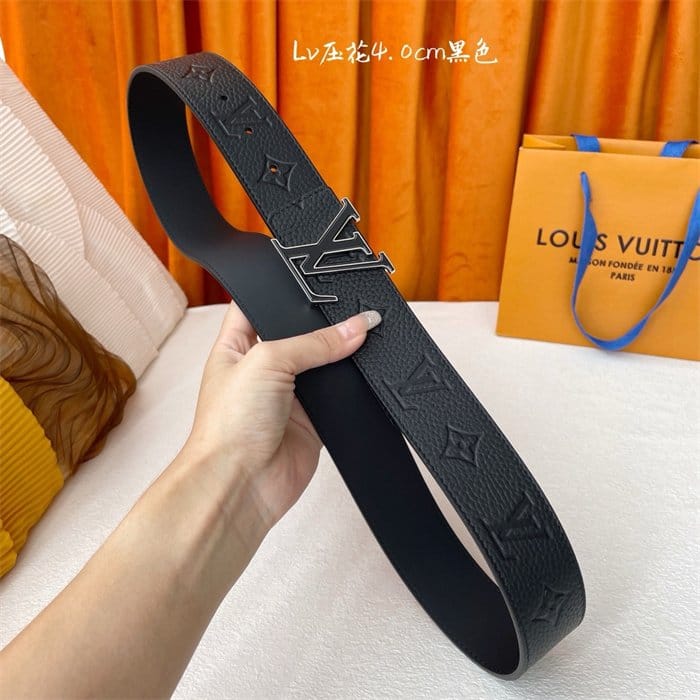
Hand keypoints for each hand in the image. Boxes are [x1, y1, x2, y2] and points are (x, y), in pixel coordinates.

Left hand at [183, 301, 381, 528]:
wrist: (240, 483)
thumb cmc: (228, 426)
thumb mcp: (267, 362)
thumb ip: (314, 342)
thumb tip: (355, 326)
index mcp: (237, 347)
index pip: (258, 306)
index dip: (281, 292)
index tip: (311, 280)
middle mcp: (262, 368)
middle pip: (299, 334)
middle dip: (322, 325)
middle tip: (348, 307)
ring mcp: (288, 395)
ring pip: (323, 365)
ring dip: (340, 356)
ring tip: (361, 335)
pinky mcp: (312, 420)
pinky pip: (338, 396)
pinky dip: (351, 387)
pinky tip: (362, 372)